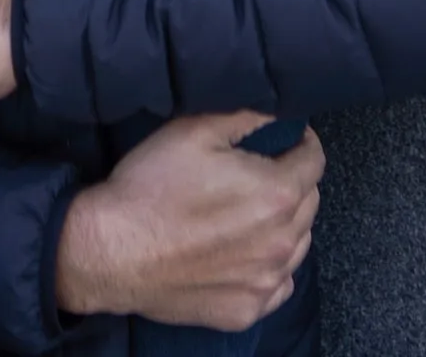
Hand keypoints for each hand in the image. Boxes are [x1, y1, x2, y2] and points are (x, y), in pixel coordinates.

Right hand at [56, 114, 323, 330]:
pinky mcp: (246, 310)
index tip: (287, 136)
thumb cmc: (151, 185)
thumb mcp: (195, 129)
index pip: (314, 161)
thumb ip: (246, 117)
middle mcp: (281, 242)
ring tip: (249, 210)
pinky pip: (278, 283)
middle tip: (261, 170)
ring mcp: (265, 282)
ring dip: (284, 223)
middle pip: (310, 202)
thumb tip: (276, 115)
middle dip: (293, 180)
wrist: (111, 250)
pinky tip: (242, 250)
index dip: (302, 141)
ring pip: (298, 244)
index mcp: (275, 193)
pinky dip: (270, 264)